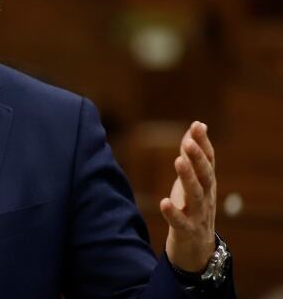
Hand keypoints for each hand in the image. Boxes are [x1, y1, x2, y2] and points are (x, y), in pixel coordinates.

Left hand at [160, 121, 216, 271]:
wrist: (196, 248)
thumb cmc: (192, 207)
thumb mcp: (192, 179)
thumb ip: (193, 154)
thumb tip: (197, 125)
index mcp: (207, 183)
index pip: (209, 160)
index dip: (203, 143)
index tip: (197, 126)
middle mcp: (206, 196)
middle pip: (205, 175)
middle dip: (198, 158)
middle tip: (189, 142)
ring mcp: (198, 214)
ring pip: (196, 195)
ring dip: (188, 177)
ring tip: (178, 161)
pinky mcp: (187, 231)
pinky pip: (180, 222)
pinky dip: (173, 213)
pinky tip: (164, 202)